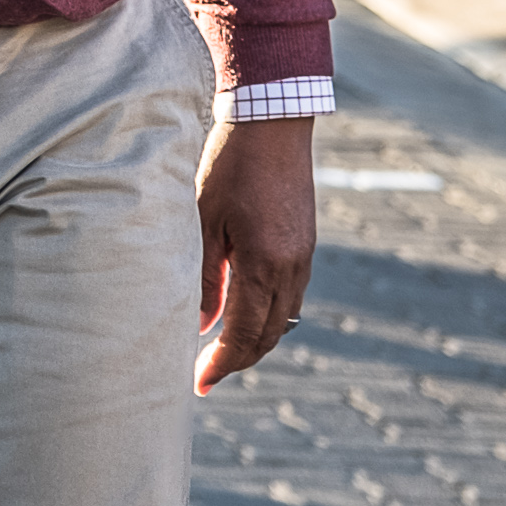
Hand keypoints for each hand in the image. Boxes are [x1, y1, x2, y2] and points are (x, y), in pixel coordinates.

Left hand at [193, 114, 315, 393]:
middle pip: (268, 336)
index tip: (199, 383)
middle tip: (207, 374)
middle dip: (238, 361)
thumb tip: (202, 322)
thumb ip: (204, 275)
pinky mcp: (306, 245)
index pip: (242, 334)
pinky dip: (269, 315)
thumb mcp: (204, 218)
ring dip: (255, 340)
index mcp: (263, 265)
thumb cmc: (229, 165)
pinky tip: (244, 312)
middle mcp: (291, 268)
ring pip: (283, 319)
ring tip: (222, 350)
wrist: (273, 122)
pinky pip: (290, 296)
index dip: (220, 364)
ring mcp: (303, 258)